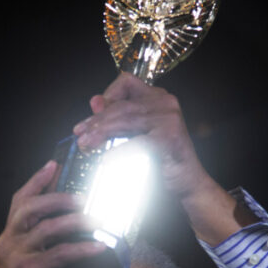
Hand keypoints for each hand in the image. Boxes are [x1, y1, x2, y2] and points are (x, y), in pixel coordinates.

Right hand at [0, 161, 106, 267]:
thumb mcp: (35, 265)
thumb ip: (47, 245)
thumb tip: (80, 227)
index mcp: (7, 239)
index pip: (19, 202)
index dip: (36, 181)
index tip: (53, 164)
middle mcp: (7, 244)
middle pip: (30, 208)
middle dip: (58, 197)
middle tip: (83, 197)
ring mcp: (16, 258)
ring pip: (47, 228)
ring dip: (76, 221)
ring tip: (98, 220)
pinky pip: (61, 253)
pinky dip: (83, 248)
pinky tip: (100, 246)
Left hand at [72, 73, 255, 244]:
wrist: (187, 185)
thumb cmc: (161, 160)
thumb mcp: (136, 134)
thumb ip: (117, 117)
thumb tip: (94, 101)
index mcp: (158, 98)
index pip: (127, 82)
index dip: (107, 94)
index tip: (92, 113)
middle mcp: (165, 103)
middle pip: (122, 105)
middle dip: (96, 120)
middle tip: (80, 135)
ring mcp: (169, 119)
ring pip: (125, 120)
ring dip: (101, 133)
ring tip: (86, 145)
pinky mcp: (169, 139)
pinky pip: (136, 143)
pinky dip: (118, 152)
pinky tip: (106, 160)